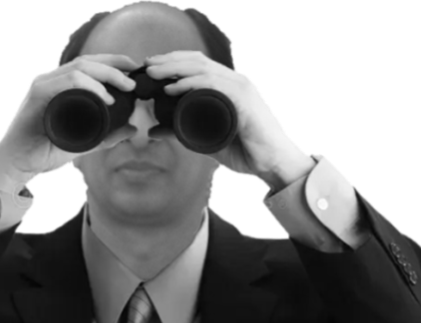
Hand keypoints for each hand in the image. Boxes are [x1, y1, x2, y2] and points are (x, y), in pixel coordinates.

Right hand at [0, 54, 140, 184]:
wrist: (15, 165)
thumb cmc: (43, 151)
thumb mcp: (83, 143)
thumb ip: (106, 136)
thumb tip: (133, 129)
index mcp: (60, 86)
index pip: (89, 65)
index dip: (114, 64)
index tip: (135, 72)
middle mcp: (51, 80)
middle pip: (88, 61)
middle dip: (116, 65)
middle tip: (136, 79)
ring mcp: (43, 84)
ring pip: (80, 67)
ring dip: (108, 74)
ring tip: (127, 87)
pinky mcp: (37, 94)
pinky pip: (67, 81)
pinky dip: (89, 85)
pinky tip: (106, 97)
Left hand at [145, 51, 312, 190]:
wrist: (274, 164)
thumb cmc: (246, 151)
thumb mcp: (205, 139)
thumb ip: (181, 132)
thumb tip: (153, 131)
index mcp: (230, 86)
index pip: (199, 64)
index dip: (173, 61)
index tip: (150, 66)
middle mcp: (236, 81)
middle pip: (197, 61)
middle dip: (168, 60)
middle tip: (145, 65)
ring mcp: (241, 88)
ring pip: (203, 69)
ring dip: (174, 68)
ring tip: (153, 73)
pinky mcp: (244, 100)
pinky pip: (213, 85)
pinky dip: (191, 84)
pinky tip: (172, 88)